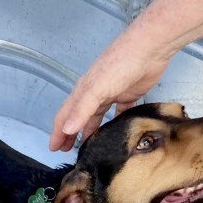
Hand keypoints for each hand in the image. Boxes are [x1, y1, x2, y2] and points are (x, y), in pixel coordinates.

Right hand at [49, 33, 168, 150]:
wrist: (148, 50)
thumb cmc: (119, 67)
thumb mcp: (97, 89)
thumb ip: (83, 110)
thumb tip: (67, 130)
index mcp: (83, 92)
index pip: (65, 115)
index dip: (58, 132)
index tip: (54, 148)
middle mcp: (94, 94)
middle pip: (79, 118)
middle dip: (71, 135)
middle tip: (67, 152)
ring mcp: (110, 95)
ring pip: (96, 118)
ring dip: (91, 132)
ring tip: (89, 148)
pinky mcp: (127, 97)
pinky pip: (117, 115)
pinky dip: (114, 125)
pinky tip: (115, 136)